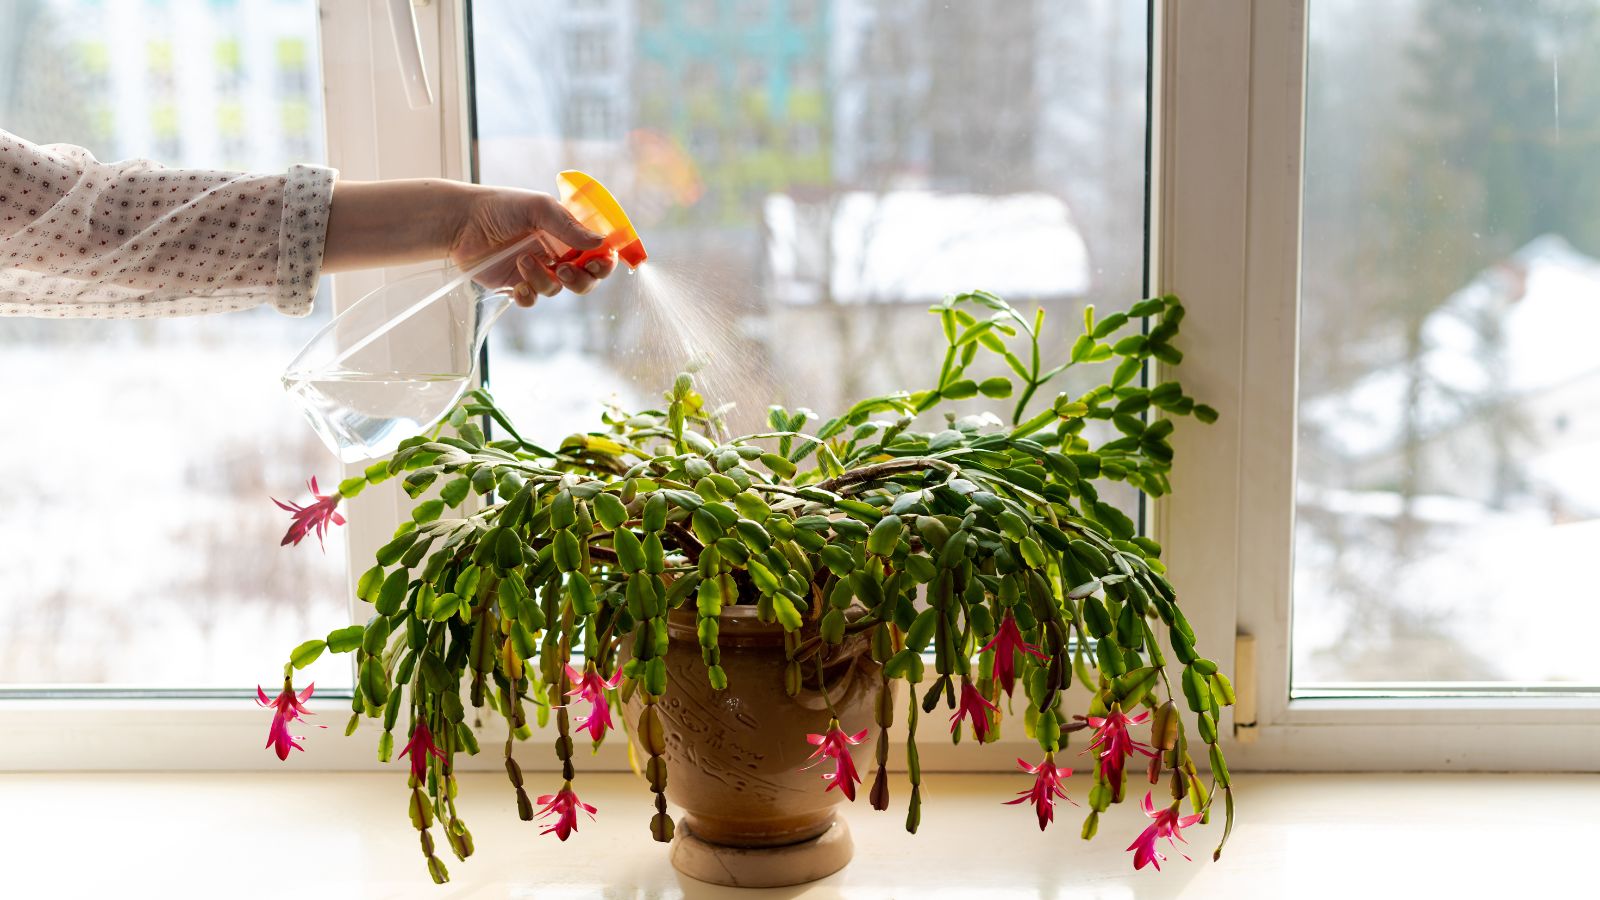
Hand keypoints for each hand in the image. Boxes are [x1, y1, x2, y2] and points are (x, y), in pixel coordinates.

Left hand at [449, 186, 618, 306]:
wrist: (461, 222)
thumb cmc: (501, 207)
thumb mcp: (538, 208)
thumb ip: (569, 226)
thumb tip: (601, 243)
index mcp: (567, 233)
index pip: (598, 252)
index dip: (606, 261)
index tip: (601, 262)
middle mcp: (556, 253)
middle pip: (586, 279)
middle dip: (581, 279)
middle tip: (564, 270)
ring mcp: (538, 270)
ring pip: (557, 290)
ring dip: (544, 279)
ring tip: (522, 261)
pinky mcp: (517, 285)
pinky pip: (532, 300)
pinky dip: (527, 296)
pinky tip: (517, 285)